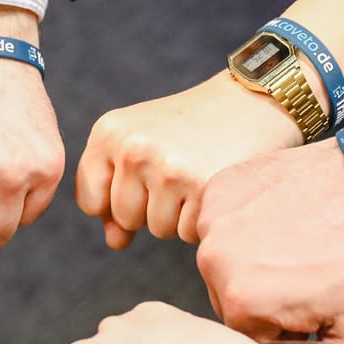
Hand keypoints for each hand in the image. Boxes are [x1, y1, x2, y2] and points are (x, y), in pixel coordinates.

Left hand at [74, 72, 302, 249]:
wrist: (253, 100)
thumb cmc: (193, 126)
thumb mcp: (143, 143)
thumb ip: (116, 192)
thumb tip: (115, 242)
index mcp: (109, 133)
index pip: (90, 201)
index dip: (117, 201)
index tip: (144, 179)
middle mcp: (133, 148)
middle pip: (125, 218)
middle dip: (151, 208)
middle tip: (178, 172)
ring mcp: (167, 168)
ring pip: (158, 229)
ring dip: (179, 214)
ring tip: (197, 174)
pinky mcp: (201, 187)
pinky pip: (188, 232)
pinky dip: (202, 217)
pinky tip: (213, 183)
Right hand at [195, 108, 343, 343]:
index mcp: (241, 302)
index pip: (249, 336)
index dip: (284, 327)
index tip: (311, 306)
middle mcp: (216, 260)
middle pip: (230, 299)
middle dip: (265, 295)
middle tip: (306, 276)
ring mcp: (214, 218)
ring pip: (225, 261)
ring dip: (253, 260)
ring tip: (297, 246)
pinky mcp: (220, 188)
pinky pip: (223, 223)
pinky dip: (247, 224)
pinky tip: (284, 220)